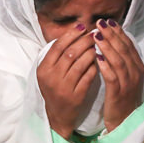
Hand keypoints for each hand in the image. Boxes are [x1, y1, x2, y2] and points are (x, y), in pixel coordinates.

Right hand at [37, 24, 97, 138]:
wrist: (58, 115)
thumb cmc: (55, 89)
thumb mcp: (49, 72)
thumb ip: (57, 56)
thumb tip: (74, 33)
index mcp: (43, 69)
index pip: (57, 47)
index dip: (71, 34)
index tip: (82, 27)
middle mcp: (52, 78)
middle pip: (70, 53)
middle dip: (84, 41)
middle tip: (94, 34)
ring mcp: (64, 87)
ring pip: (81, 63)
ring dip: (92, 52)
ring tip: (98, 45)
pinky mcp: (76, 95)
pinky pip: (89, 76)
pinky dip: (95, 66)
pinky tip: (100, 60)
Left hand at [93, 19, 143, 131]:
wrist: (125, 121)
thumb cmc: (121, 96)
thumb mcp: (124, 76)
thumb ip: (120, 61)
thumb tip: (112, 42)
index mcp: (137, 67)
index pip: (128, 45)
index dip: (118, 32)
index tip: (107, 21)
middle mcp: (135, 73)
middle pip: (124, 50)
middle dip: (112, 35)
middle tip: (100, 23)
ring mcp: (128, 83)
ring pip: (119, 61)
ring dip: (107, 47)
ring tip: (96, 36)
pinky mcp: (119, 93)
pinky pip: (112, 77)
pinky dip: (105, 66)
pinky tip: (96, 57)